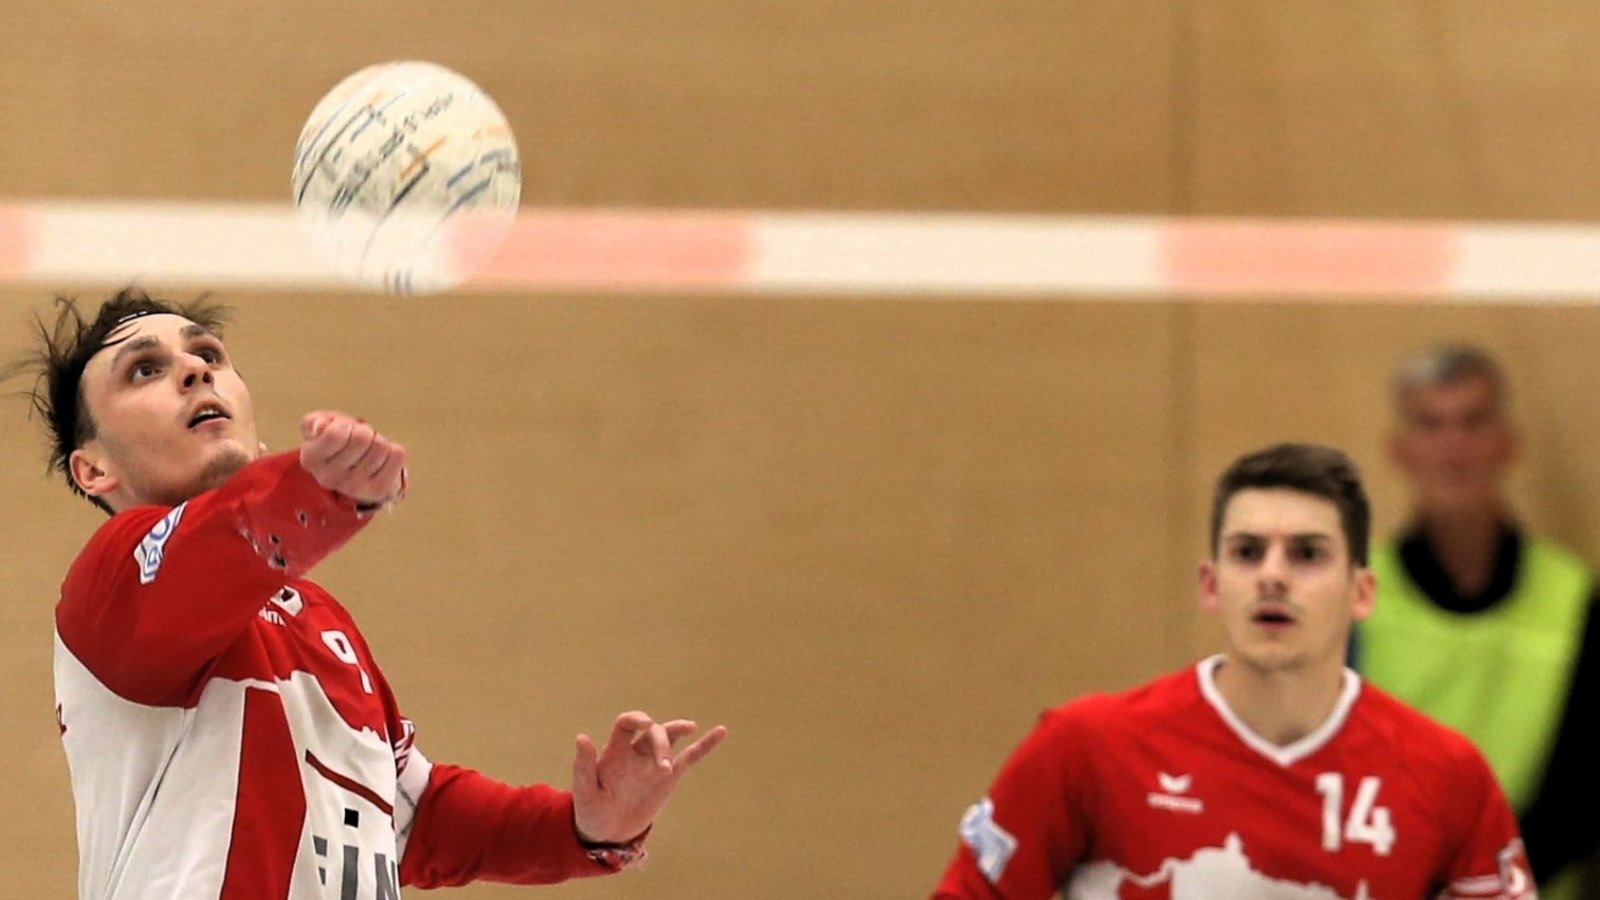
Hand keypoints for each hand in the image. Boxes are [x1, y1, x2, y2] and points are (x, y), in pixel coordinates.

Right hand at [299, 411, 406, 506]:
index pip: (336, 434)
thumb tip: (319, 428)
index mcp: (311, 459)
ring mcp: (354, 487)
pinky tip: (382, 460)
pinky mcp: (379, 490)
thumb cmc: (338, 442)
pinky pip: (397, 455)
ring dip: (378, 442)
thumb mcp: (320, 426)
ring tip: (369, 451)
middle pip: (362, 437)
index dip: (344, 425)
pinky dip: (393, 451)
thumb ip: (314, 422)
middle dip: (364, 432)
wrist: (356, 472)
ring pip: (381, 445)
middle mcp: (329, 477)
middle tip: (359, 441)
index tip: (344, 430)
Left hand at [571, 711, 727, 843]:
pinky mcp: (670, 777)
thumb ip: (583, 765)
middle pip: (653, 733)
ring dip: (678, 731)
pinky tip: (721, 732)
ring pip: (670, 738)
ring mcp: (655, 762)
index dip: (636, 718)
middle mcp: (636, 751)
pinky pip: (690, 756)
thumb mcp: (584, 791)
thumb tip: (582, 736)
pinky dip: (705, 745)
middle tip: (664, 768)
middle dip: (661, 745)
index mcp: (615, 752)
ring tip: (690, 728)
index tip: (646, 723)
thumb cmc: (591, 810)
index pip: (626, 724)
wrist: (608, 832)